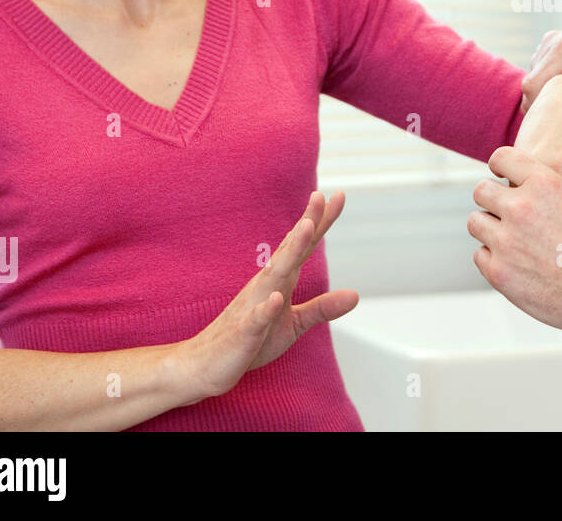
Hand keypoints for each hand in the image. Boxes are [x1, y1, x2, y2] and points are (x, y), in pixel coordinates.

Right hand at [175, 190, 358, 400]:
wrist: (205, 365)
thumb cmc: (250, 341)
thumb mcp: (294, 325)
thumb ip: (322, 308)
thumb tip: (356, 295)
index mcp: (279, 281)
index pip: (303, 247)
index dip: (320, 223)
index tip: (338, 196)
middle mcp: (266, 285)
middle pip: (290, 250)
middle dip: (306, 224)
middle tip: (320, 196)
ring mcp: (254, 306)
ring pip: (274, 275)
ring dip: (290, 251)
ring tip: (307, 227)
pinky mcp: (244, 332)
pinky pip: (256, 319)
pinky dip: (267, 308)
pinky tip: (276, 298)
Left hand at [468, 147, 561, 347]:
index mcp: (545, 183)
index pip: (503, 158)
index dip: (503, 166)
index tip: (504, 176)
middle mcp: (521, 207)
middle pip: (482, 191)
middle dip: (493, 199)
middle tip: (505, 211)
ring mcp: (506, 241)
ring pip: (476, 222)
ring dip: (490, 227)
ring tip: (509, 239)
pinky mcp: (500, 273)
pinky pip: (480, 255)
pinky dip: (492, 257)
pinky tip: (512, 262)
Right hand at [520, 30, 561, 153]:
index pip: (533, 88)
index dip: (543, 116)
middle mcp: (555, 40)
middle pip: (530, 87)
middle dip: (547, 111)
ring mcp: (552, 43)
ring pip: (534, 84)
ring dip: (550, 103)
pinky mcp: (554, 50)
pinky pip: (541, 79)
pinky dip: (553, 94)